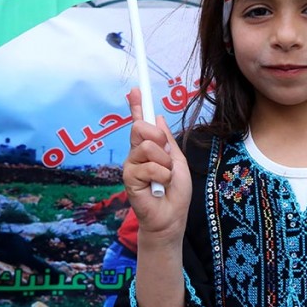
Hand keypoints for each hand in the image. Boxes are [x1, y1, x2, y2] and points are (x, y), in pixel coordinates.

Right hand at [123, 88, 190, 241]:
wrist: (171, 217)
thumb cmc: (175, 191)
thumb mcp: (178, 161)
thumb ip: (167, 141)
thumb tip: (157, 117)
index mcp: (149, 147)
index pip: (140, 122)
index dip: (137, 105)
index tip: (136, 89)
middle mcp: (137, 153)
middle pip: (141, 128)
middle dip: (159, 140)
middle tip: (167, 158)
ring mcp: (131, 165)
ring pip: (147, 147)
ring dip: (164, 164)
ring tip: (164, 178)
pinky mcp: (128, 178)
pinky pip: (148, 166)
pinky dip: (162, 176)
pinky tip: (159, 187)